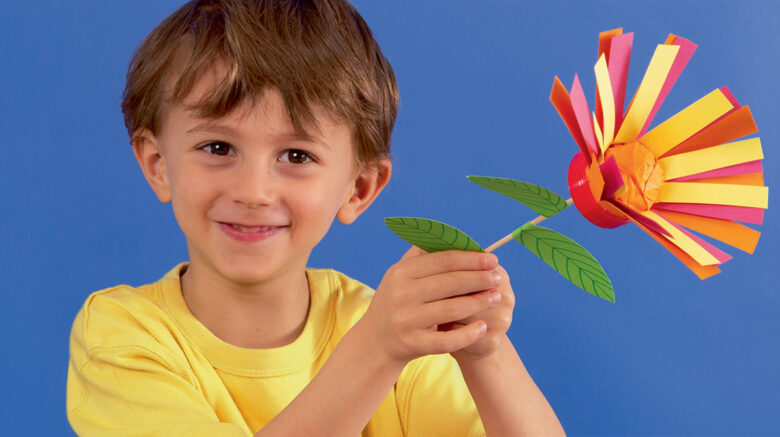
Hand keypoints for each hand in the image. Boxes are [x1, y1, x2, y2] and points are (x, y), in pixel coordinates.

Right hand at [358, 246, 503, 367]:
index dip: (470, 259)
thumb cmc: (397, 302)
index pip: (443, 261)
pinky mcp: (412, 343)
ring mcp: (406, 320)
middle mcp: (401, 294)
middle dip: (479, 278)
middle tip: (498, 277)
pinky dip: (467, 333)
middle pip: (450, 283)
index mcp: (401, 272)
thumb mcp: (400, 275)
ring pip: (452, 309)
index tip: (492, 259)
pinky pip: (446, 339)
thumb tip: (457, 239)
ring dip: (479, 302)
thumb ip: (423, 256)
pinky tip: (482, 327)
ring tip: (496, 297)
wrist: (375, 341)